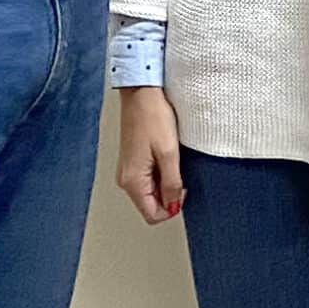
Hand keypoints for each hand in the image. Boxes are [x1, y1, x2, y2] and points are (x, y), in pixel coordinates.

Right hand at [116, 86, 185, 225]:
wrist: (141, 92)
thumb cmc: (152, 116)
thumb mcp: (169, 153)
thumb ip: (172, 184)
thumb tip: (173, 205)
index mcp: (132, 181)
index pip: (152, 214)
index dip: (171, 207)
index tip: (182, 189)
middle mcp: (125, 179)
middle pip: (150, 204)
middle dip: (168, 194)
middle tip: (179, 170)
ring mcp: (128, 169)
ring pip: (150, 191)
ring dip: (165, 182)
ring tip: (171, 159)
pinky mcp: (132, 159)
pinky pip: (148, 177)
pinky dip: (160, 171)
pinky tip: (165, 154)